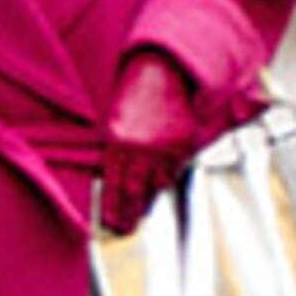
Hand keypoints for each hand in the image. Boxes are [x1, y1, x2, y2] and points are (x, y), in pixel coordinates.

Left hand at [99, 52, 197, 234]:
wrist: (164, 66)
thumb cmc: (135, 88)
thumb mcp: (114, 117)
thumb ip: (113, 148)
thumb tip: (112, 177)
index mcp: (116, 140)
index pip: (112, 184)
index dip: (112, 207)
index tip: (111, 221)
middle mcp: (140, 147)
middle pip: (134, 191)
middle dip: (130, 214)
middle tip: (126, 228)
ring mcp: (164, 147)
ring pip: (158, 184)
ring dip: (150, 198)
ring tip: (144, 209)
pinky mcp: (184, 143)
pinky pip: (175, 170)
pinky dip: (168, 178)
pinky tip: (162, 184)